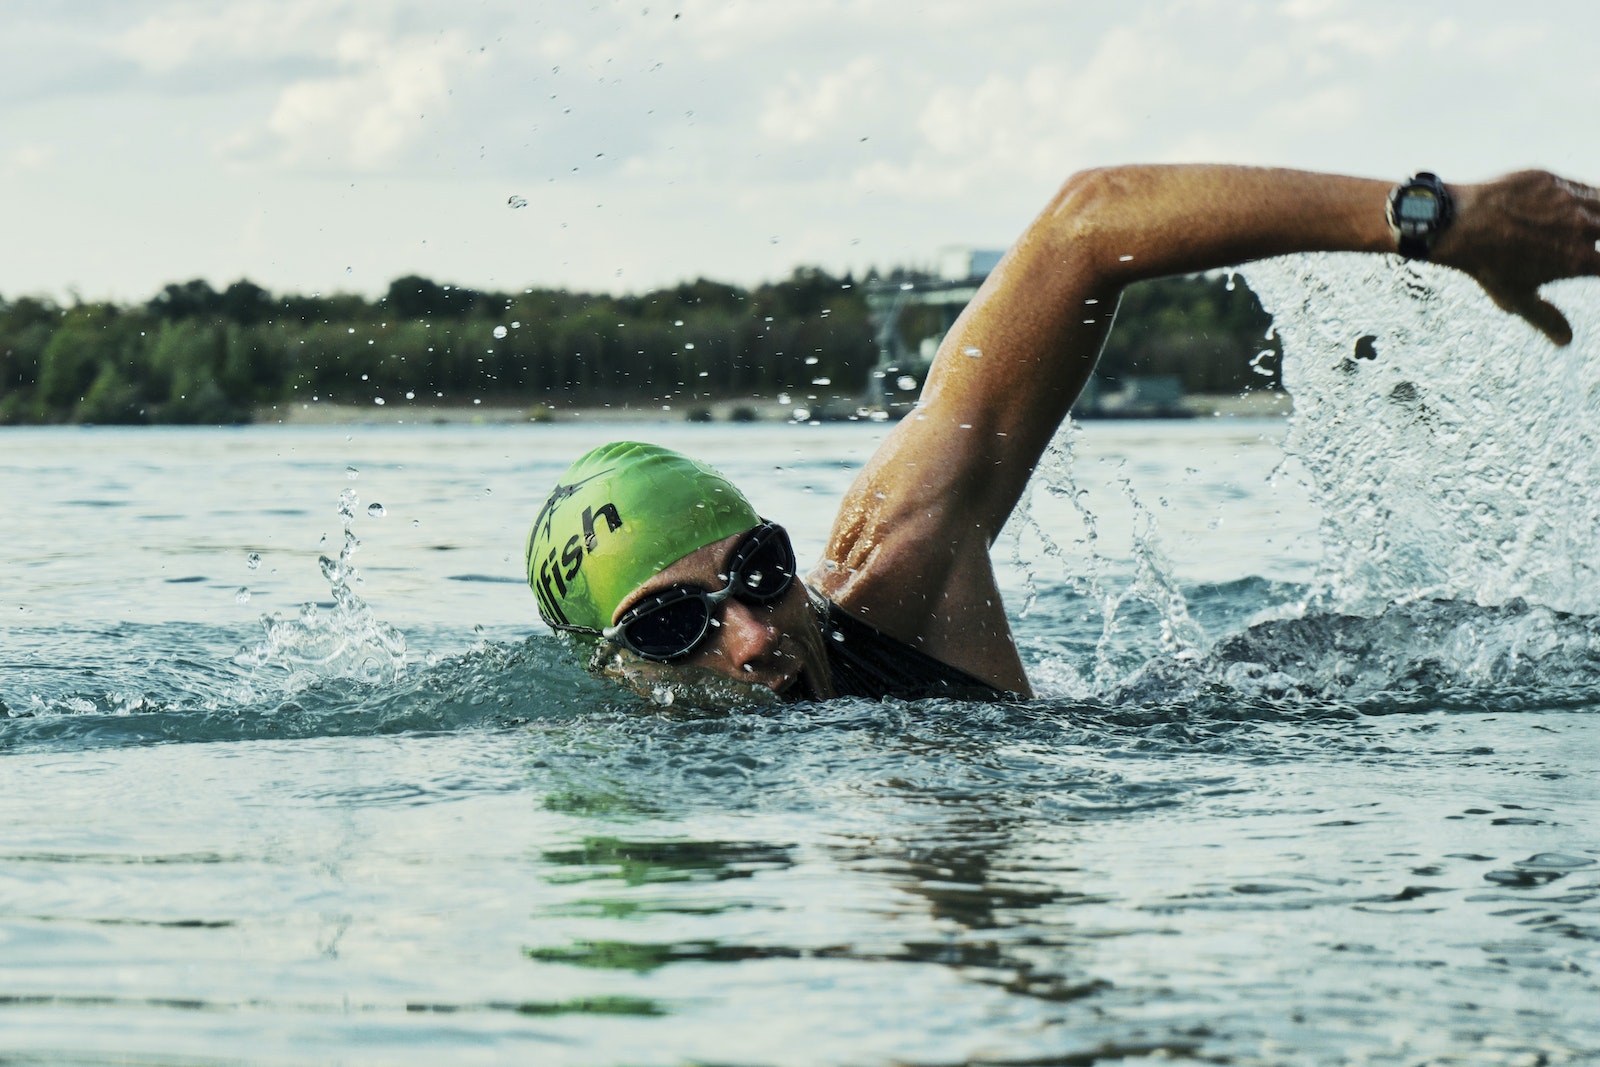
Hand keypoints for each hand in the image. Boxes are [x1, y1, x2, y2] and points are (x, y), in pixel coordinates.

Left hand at [1438, 170, 1599, 345]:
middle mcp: (1582, 227)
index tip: (1596, 269)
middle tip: (1594, 250)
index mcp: (1578, 260)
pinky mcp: (1553, 180)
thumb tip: (1566, 340)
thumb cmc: (1485, 265)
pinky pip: (1584, 186)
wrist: (1457, 224)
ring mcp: (1569, 200)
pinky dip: (1590, 197)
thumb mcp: (1516, 298)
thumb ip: (1546, 318)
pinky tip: (1585, 207)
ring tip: (1592, 229)